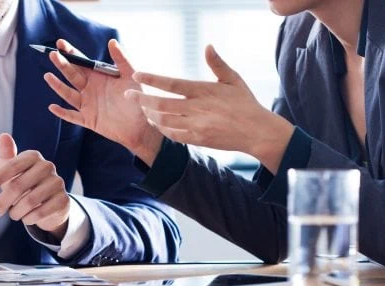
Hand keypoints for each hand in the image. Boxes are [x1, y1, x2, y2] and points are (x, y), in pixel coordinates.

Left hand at [0, 134, 70, 240]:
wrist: (50, 203)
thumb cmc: (25, 184)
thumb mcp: (13, 170)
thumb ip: (6, 155)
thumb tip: (3, 136)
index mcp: (33, 156)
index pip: (11, 166)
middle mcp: (48, 166)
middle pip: (17, 186)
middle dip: (3, 201)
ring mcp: (58, 183)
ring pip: (29, 201)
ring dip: (16, 212)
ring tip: (13, 214)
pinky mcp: (63, 200)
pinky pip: (40, 213)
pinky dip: (29, 218)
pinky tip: (27, 218)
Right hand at [45, 39, 163, 164]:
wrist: (142, 125)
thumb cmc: (139, 99)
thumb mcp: (131, 76)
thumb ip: (122, 60)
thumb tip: (112, 42)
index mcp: (99, 77)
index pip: (82, 62)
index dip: (71, 53)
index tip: (60, 43)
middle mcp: (91, 89)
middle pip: (72, 75)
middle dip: (62, 65)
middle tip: (53, 54)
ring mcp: (88, 105)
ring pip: (69, 94)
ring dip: (58, 86)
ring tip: (48, 76)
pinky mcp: (89, 120)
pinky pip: (72, 116)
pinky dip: (62, 113)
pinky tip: (52, 107)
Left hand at [128, 45, 294, 172]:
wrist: (256, 132)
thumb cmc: (245, 103)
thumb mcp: (233, 80)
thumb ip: (217, 64)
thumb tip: (207, 46)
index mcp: (203, 91)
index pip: (172, 84)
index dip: (152, 79)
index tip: (137, 75)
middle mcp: (197, 109)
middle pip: (161, 104)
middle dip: (141, 99)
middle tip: (128, 95)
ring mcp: (196, 126)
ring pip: (164, 121)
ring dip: (150, 115)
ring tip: (143, 108)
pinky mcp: (197, 140)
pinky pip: (173, 135)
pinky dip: (162, 128)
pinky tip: (157, 122)